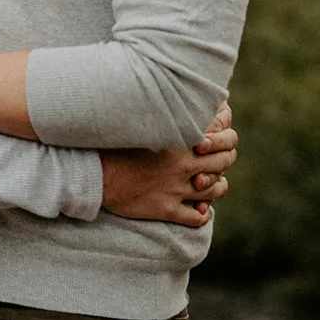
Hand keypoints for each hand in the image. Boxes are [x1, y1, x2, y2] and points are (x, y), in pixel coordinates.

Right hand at [100, 120, 237, 227]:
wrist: (93, 174)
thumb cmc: (113, 144)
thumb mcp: (141, 122)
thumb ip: (164, 115)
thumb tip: (174, 102)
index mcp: (179, 140)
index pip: (221, 135)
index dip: (225, 136)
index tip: (219, 136)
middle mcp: (183, 165)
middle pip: (223, 161)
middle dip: (226, 158)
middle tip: (221, 158)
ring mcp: (176, 189)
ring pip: (214, 190)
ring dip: (218, 186)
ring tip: (214, 184)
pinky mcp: (166, 209)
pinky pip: (196, 217)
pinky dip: (203, 214)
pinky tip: (200, 209)